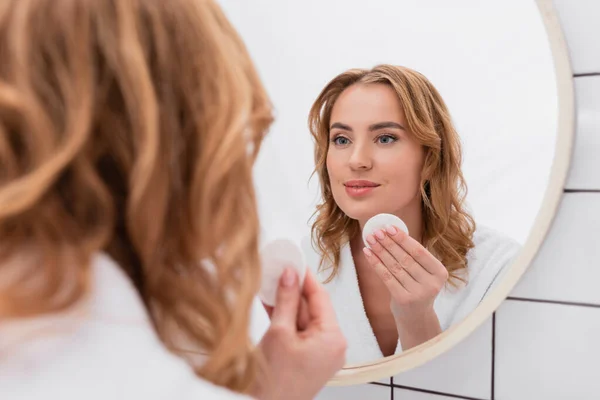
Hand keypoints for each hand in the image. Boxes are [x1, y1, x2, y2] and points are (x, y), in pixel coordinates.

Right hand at [253, 268, 346, 399]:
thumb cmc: (275, 381)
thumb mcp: (279, 332)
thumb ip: (286, 300)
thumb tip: (289, 274)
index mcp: (333, 338)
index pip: (321, 297)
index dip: (305, 277)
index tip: (293, 260)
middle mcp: (332, 345)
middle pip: (312, 308)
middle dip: (293, 290)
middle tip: (278, 269)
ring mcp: (320, 354)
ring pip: (303, 319)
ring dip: (286, 304)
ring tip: (269, 283)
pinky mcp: (307, 359)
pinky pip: (298, 332)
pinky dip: (285, 320)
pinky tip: (270, 303)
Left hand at [363, 225, 446, 348]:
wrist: (416, 316)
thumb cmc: (418, 286)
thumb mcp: (423, 272)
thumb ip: (413, 255)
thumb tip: (392, 230)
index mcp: (440, 273)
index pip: (419, 251)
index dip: (403, 238)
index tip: (389, 227)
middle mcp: (431, 284)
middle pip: (405, 258)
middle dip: (389, 243)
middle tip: (376, 231)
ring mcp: (418, 293)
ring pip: (394, 267)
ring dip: (380, 251)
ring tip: (370, 240)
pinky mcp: (403, 300)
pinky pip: (386, 277)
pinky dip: (376, 263)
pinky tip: (368, 253)